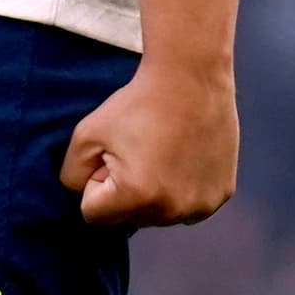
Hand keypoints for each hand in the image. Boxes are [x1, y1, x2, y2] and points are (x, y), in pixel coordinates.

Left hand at [62, 62, 236, 229]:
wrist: (191, 76)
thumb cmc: (136, 103)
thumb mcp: (85, 135)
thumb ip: (72, 176)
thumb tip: (87, 198)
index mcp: (137, 196)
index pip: (94, 214)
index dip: (96, 180)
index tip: (112, 152)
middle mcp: (173, 210)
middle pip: (129, 218)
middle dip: (125, 191)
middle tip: (139, 148)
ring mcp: (202, 205)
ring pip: (159, 214)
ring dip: (154, 192)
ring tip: (163, 150)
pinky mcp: (222, 195)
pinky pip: (188, 205)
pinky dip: (182, 187)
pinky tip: (184, 155)